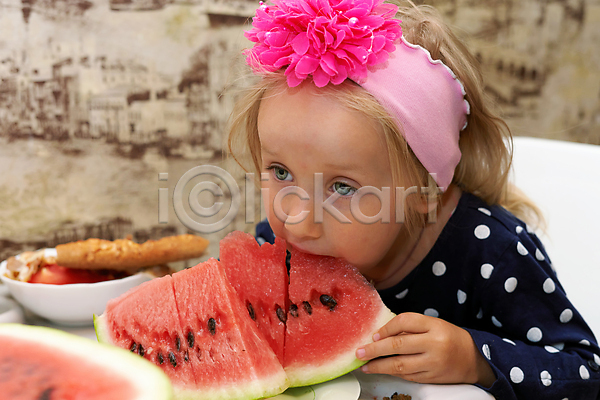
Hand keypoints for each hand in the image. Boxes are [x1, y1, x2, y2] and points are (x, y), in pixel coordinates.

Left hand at [356, 312, 494, 385]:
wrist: (474, 359)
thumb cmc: (449, 338)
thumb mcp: (433, 325)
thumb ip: (410, 328)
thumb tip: (381, 334)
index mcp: (434, 325)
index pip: (404, 321)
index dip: (385, 328)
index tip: (373, 335)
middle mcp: (434, 343)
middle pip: (398, 345)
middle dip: (375, 349)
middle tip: (359, 352)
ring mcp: (433, 363)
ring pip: (399, 365)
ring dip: (378, 365)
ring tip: (365, 365)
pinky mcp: (432, 378)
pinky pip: (407, 375)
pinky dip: (392, 373)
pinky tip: (381, 370)